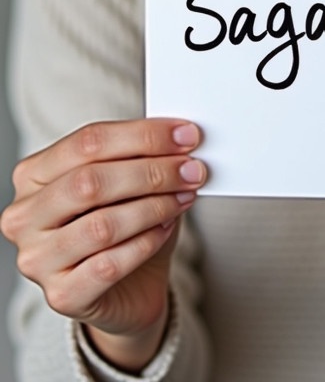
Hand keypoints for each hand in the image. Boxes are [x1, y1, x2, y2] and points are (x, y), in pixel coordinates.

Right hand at [0, 118, 205, 369]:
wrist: (128, 288)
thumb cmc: (125, 224)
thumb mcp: (129, 180)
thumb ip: (142, 155)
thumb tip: (179, 137)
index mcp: (33, 174)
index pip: (87, 142)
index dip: (142, 135)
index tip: (186, 135)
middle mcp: (25, 216)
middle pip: (90, 181)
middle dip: (151, 172)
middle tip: (191, 169)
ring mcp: (36, 259)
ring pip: (102, 225)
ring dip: (154, 207)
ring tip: (183, 198)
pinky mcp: (61, 295)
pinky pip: (110, 265)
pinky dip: (146, 242)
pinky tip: (165, 229)